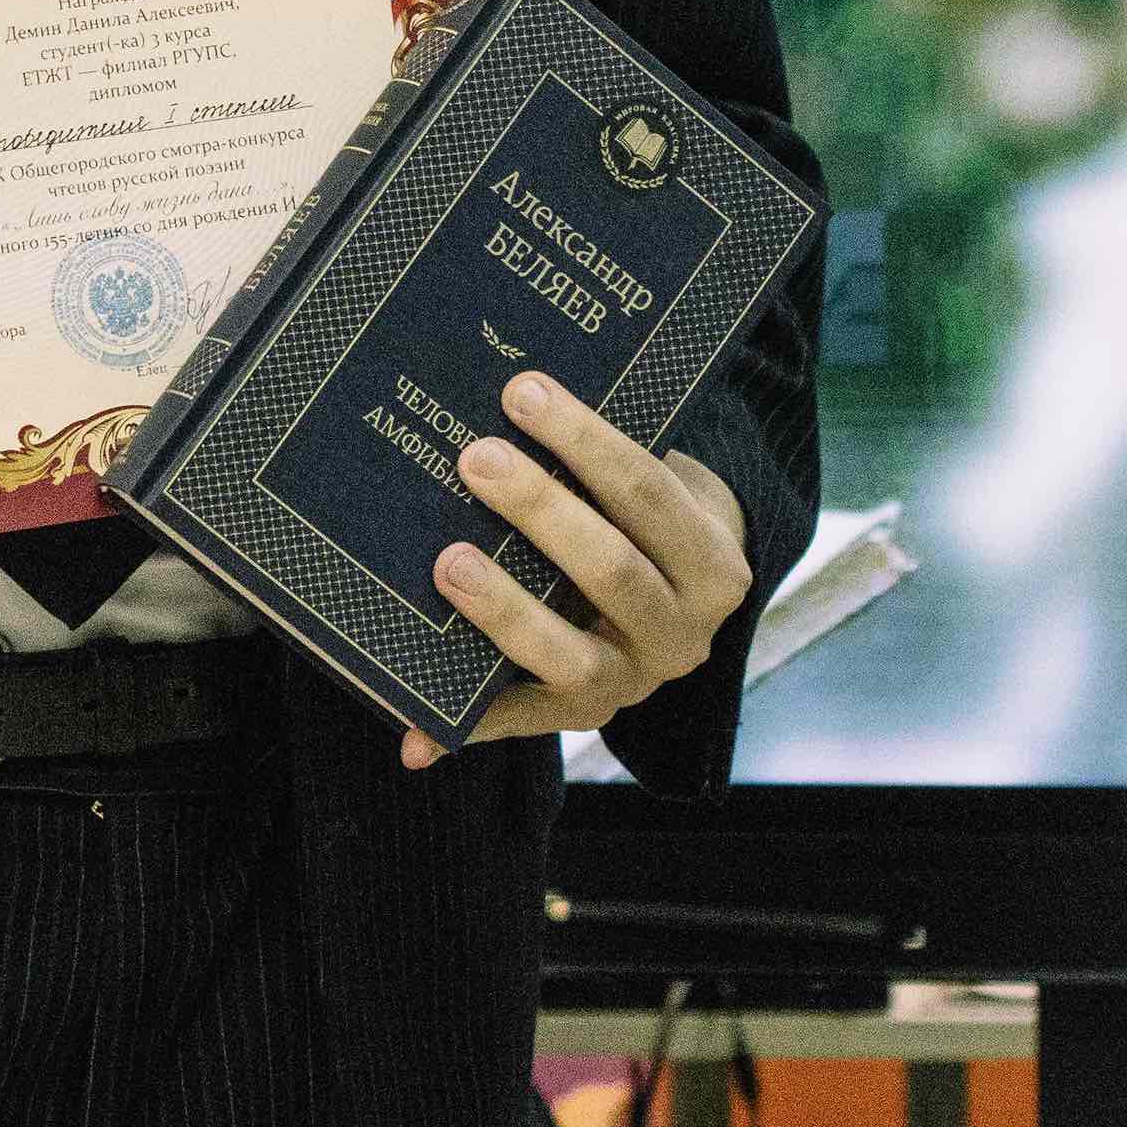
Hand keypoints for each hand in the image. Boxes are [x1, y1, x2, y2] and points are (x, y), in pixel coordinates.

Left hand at [400, 368, 751, 770]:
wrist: (679, 603)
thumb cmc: (646, 523)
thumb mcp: (661, 489)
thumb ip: (608, 465)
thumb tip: (521, 395)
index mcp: (712, 566)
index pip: (649, 492)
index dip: (586, 441)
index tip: (523, 392)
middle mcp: (682, 636)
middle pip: (612, 570)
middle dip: (541, 511)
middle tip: (475, 458)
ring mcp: (631, 685)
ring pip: (570, 657)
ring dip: (505, 610)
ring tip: (447, 562)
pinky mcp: (578, 722)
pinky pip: (519, 726)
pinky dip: (465, 728)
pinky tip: (414, 735)